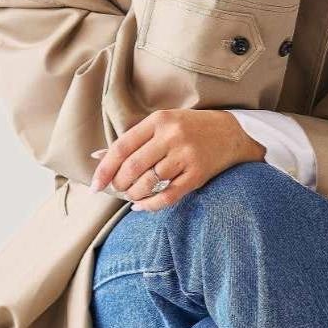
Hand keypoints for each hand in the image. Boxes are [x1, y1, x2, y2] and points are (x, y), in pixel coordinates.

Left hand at [89, 109, 265, 210]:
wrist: (231, 133)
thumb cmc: (189, 129)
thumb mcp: (161, 125)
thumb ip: (132, 140)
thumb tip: (96, 157)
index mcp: (159, 121)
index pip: (122, 147)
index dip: (105, 169)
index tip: (95, 186)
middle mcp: (171, 137)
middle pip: (133, 167)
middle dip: (119, 184)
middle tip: (117, 190)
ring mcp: (186, 156)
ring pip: (149, 182)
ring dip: (134, 194)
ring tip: (131, 196)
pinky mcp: (197, 174)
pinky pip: (168, 196)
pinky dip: (150, 205)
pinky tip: (142, 206)